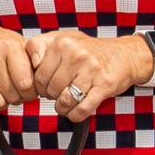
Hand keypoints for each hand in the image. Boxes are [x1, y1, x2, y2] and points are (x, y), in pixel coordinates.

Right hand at [0, 17, 36, 117]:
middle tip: (16, 93)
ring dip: (2, 104)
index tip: (30, 91)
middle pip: (12, 96)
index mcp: (10, 47)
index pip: (26, 84)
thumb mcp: (16, 42)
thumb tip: (45, 81)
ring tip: (3, 95)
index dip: (31, 93)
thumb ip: (32, 59)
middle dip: (18, 99)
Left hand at [27, 29, 153, 124]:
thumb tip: (30, 63)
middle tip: (59, 92)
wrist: (124, 55)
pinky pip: (82, 109)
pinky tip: (75, 110)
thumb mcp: (62, 39)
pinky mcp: (104, 86)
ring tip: (66, 102)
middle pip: (50, 90)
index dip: (39, 85)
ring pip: (64, 101)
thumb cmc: (89, 50)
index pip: (38, 75)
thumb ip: (39, 46)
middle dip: (51, 96)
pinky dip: (75, 115)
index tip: (47, 84)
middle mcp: (77, 54)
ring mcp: (92, 70)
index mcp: (63, 43)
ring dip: (62, 108)